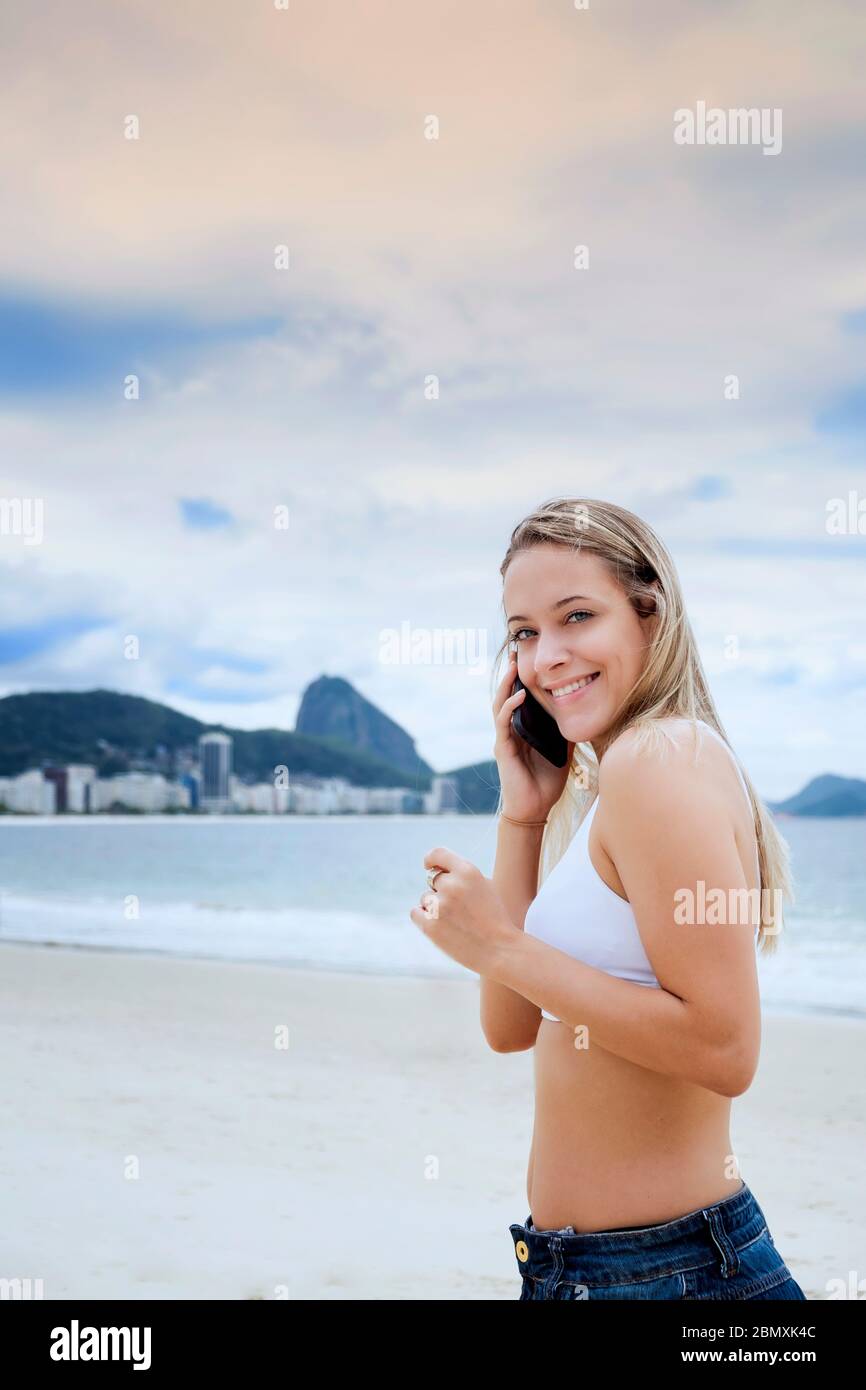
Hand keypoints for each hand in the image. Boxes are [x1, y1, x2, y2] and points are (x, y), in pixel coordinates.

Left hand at [409, 845, 520, 975]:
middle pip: (433, 879)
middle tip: (456, 908)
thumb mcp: (485, 887)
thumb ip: (463, 876)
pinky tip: (441, 927)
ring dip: (434, 907)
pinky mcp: (430, 925)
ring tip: (455, 921)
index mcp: (468, 871)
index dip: (431, 859)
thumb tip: (437, 870)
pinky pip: (416, 912)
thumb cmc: (494, 919)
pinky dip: (424, 918)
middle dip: (441, 891)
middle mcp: (452, 885)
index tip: (428, 865)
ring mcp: (440, 905)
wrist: (500, 950)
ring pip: (425, 898)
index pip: (438, 854)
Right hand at [493, 654, 573, 820]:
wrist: (535, 808)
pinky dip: (510, 707)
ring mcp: (505, 739)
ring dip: (506, 684)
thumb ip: (567, 730)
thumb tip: (583, 712)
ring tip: (512, 666)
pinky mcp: (502, 749)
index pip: (519, 697)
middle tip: (514, 651)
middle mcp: (511, 730)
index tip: (527, 657)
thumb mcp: (564, 749)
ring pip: (500, 704)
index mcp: (524, 729)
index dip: (521, 677)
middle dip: (509, 673)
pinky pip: (503, 723)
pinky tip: (519, 695)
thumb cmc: (547, 781)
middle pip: (506, 695)